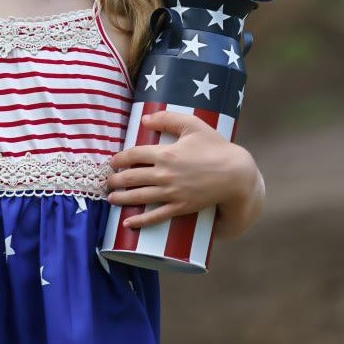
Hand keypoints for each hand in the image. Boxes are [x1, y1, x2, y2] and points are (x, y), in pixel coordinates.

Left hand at [106, 110, 255, 228]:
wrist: (235, 174)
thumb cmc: (216, 147)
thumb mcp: (193, 125)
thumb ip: (168, 119)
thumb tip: (145, 119)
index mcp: (165, 153)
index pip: (133, 155)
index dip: (120, 159)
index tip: (113, 162)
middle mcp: (164, 174)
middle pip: (131, 177)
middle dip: (116, 180)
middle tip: (108, 181)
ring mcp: (171, 193)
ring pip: (139, 197)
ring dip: (121, 198)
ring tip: (111, 198)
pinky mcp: (179, 207)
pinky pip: (155, 216)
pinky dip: (140, 221)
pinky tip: (128, 224)